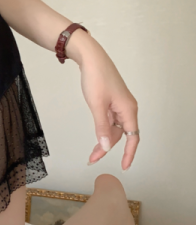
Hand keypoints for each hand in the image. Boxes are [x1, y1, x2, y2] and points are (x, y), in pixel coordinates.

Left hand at [71, 36, 139, 170]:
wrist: (91, 58)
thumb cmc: (96, 78)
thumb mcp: (97, 105)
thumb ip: (102, 128)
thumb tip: (106, 147)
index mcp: (128, 110)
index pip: (133, 137)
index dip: (129, 153)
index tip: (124, 167)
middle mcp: (127, 108)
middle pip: (121, 135)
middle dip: (108, 148)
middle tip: (92, 159)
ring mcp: (119, 105)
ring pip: (114, 128)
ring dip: (104, 140)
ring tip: (92, 153)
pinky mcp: (111, 101)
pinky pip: (110, 120)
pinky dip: (103, 129)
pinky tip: (96, 136)